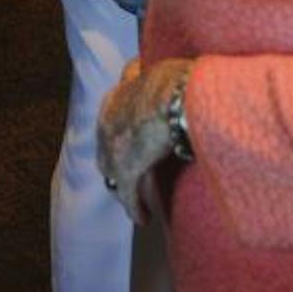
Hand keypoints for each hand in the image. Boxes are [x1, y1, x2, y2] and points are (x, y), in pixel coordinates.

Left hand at [97, 57, 193, 223]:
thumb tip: (185, 79)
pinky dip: (135, 208)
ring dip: (125, 186)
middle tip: (133, 174)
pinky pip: (127, 194)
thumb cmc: (181, 80)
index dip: (121, 127)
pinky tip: (144, 218)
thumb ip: (168, 80)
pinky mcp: (125, 168)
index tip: (133, 136)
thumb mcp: (168, 73)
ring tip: (138, 200)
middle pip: (106, 144)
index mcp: (120, 92)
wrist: (176, 94)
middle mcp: (109, 117)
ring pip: (113, 171)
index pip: (114, 113)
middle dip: (116, 159)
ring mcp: (113, 144)